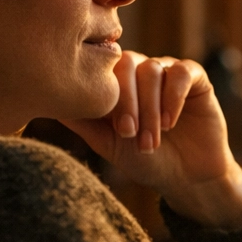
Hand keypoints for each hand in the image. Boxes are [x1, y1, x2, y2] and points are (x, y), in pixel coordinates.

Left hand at [61, 52, 241, 228]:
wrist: (187, 178)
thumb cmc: (145, 160)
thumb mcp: (107, 143)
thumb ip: (82, 120)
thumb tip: (45, 103)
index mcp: (118, 83)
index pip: (105, 71)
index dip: (112, 98)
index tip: (119, 132)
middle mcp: (141, 71)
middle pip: (128, 64)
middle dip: (130, 102)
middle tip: (132, 134)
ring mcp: (168, 72)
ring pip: (153, 70)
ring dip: (152, 109)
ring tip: (153, 139)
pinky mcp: (196, 77)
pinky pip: (182, 72)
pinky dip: (174, 97)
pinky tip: (172, 122)